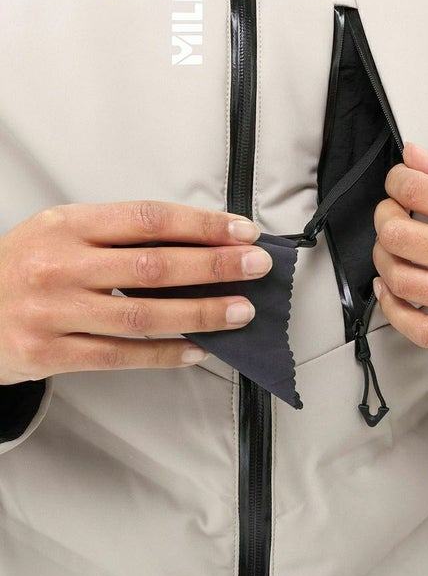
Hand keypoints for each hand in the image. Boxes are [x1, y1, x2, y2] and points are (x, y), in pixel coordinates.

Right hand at [0, 201, 272, 384]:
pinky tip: (198, 349)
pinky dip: (164, 353)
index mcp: (68, 225)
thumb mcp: (62, 233)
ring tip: (240, 311)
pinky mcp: (49, 352)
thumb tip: (198, 243)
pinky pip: (120, 355)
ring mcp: (53, 311)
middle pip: (154, 265)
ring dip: (201, 312)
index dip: (202, 225)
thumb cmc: (24, 267)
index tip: (242, 231)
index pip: (149, 219)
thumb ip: (120, 235)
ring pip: (142, 314)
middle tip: (256, 266)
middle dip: (215, 265)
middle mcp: (60, 265)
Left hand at [372, 144, 427, 366]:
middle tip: (391, 214)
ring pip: (400, 278)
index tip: (398, 183)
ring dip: (383, 258)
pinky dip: (392, 308)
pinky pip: (416, 328)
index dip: (396, 181)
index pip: (416, 189)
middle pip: (398, 233)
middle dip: (384, 217)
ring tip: (392, 249)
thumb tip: (412, 155)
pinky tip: (390, 291)